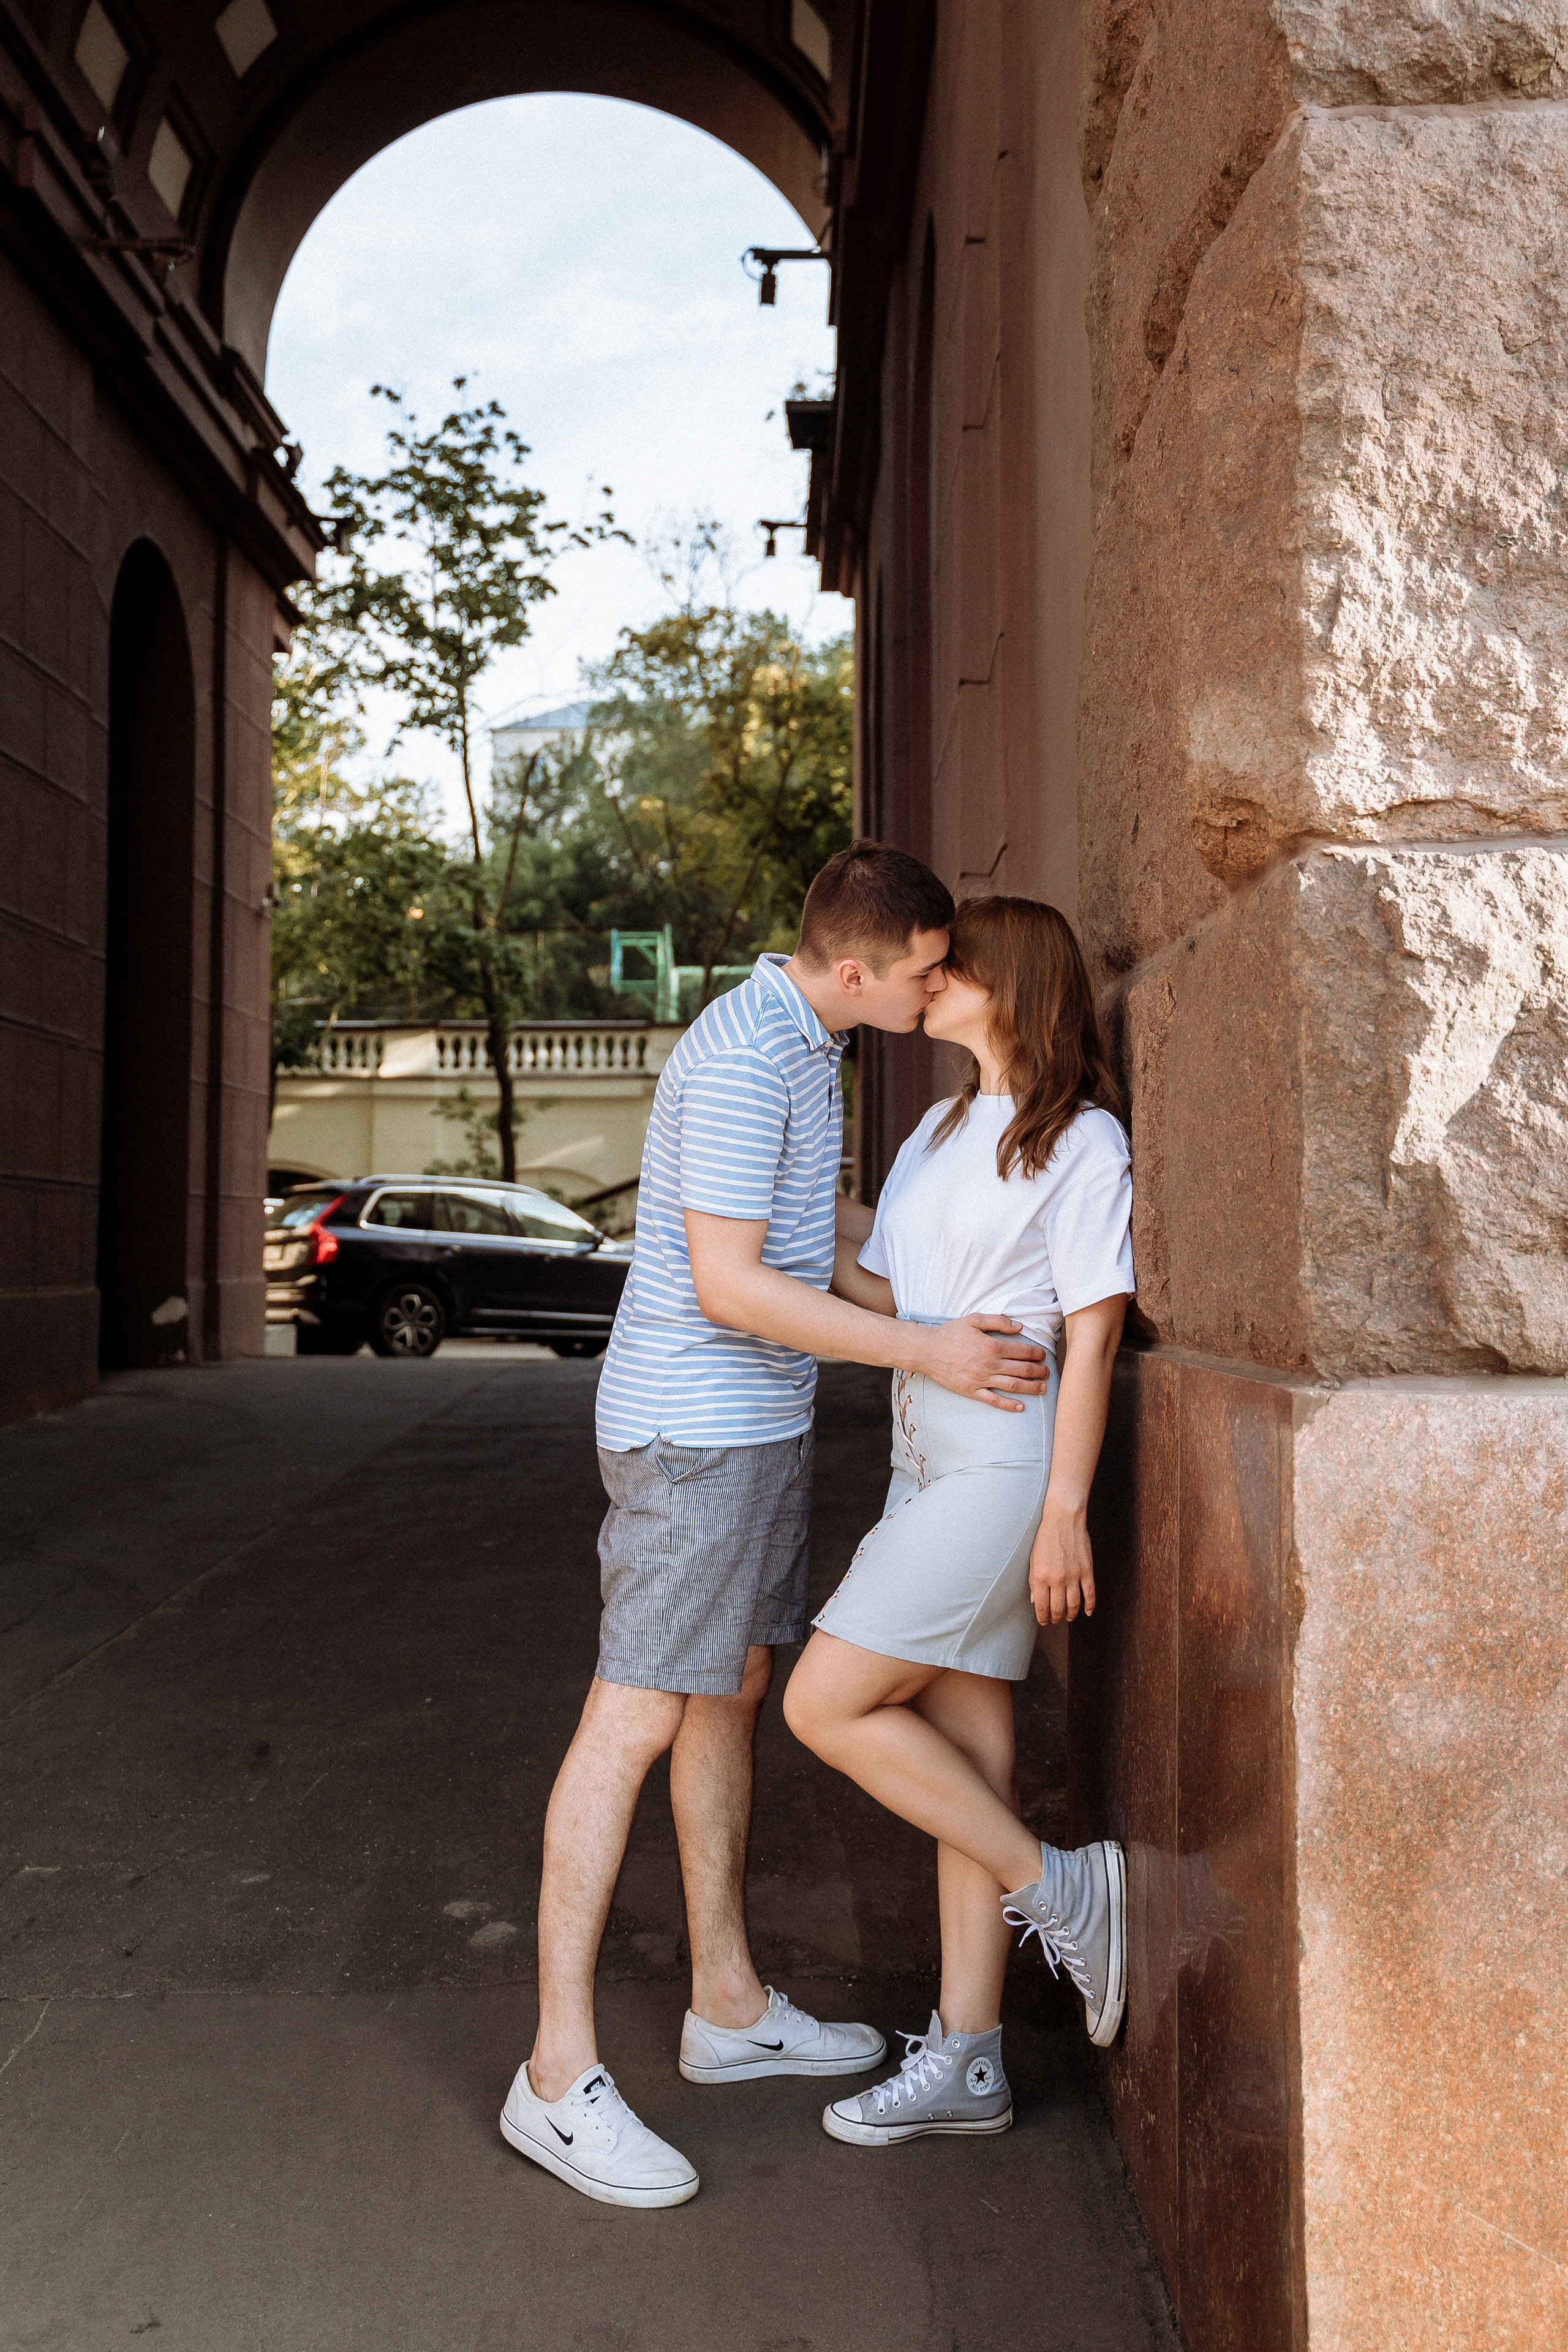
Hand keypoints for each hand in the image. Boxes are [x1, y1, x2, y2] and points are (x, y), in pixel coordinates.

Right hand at [917, 1315, 1047, 1410]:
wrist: (928, 1351)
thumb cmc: (951, 1334)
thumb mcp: (974, 1320)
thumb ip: (998, 1321)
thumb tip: (1020, 1326)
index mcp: (992, 1346)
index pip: (1022, 1351)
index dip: (1036, 1353)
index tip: (1043, 1355)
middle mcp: (989, 1365)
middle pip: (1022, 1370)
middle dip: (1039, 1371)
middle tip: (1047, 1372)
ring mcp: (981, 1380)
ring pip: (1013, 1386)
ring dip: (1031, 1388)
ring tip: (1043, 1388)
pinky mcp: (972, 1392)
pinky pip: (994, 1401)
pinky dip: (1009, 1405)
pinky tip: (1021, 1407)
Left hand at [1029, 1495, 1094, 1622]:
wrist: (1063, 1519)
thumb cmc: (1045, 1538)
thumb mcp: (1032, 1560)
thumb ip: (1033, 1582)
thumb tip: (1035, 1601)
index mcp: (1040, 1577)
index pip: (1041, 1607)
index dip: (1043, 1618)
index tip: (1044, 1622)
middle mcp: (1056, 1579)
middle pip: (1058, 1609)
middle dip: (1055, 1618)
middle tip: (1055, 1620)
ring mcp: (1073, 1576)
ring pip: (1074, 1605)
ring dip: (1070, 1614)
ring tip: (1068, 1616)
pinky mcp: (1087, 1571)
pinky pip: (1090, 1594)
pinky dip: (1089, 1606)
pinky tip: (1087, 1612)